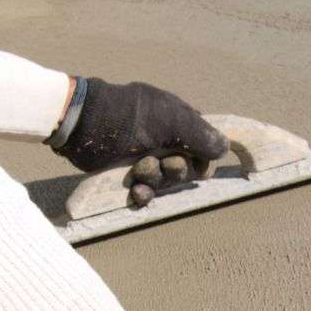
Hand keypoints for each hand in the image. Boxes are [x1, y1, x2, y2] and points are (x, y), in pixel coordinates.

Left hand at [53, 78, 227, 203]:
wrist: (85, 125)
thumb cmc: (130, 116)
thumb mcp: (172, 120)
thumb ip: (201, 135)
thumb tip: (225, 148)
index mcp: (177, 121)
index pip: (202, 146)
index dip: (203, 160)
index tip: (200, 167)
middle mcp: (163, 140)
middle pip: (185, 168)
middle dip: (175, 170)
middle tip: (162, 162)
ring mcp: (145, 157)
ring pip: (165, 181)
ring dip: (156, 179)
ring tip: (139, 171)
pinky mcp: (127, 174)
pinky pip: (146, 192)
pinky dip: (143, 194)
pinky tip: (137, 192)